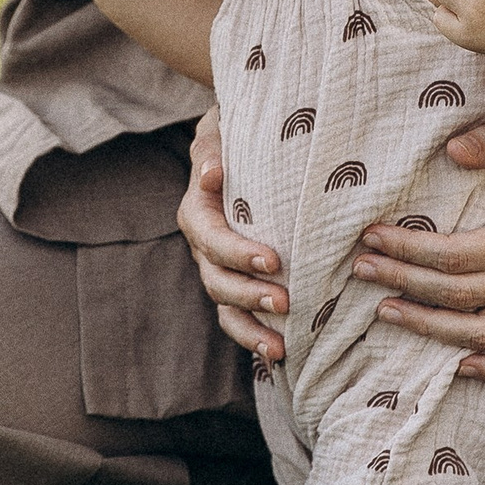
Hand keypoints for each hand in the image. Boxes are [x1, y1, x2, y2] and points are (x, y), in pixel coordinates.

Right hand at [180, 107, 289, 366]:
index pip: (211, 239)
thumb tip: (213, 171)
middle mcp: (204, 247)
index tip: (273, 260)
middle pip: (216, 281)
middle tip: (286, 302)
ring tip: (281, 348)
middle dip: (249, 296)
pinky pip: (240, 317)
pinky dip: (257, 337)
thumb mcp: (223, 130)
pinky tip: (283, 353)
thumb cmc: (239, 136)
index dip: (238, 253)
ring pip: (226, 308)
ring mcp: (220, 269)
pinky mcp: (239, 284)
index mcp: (198, 212)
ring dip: (251, 330)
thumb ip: (214, 148)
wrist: (245, 148)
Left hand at [353, 124, 484, 380]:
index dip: (409, 249)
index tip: (371, 238)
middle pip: (461, 296)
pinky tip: (457, 365)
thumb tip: (451, 149)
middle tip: (364, 269)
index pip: (457, 256)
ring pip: (484, 335)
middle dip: (404, 282)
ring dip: (431, 328)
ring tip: (387, 311)